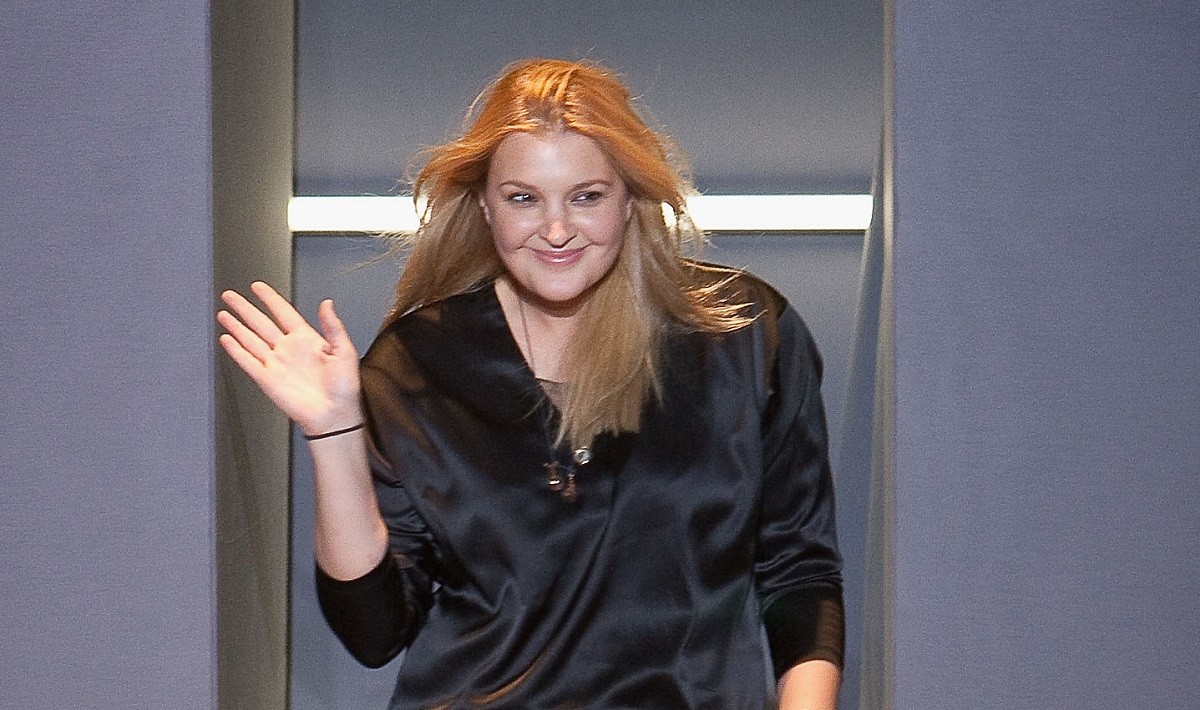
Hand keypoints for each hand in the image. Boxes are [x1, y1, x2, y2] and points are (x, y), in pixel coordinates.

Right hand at [217, 281, 361, 435]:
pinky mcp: (267, 380)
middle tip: (230, 296)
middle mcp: (288, 349)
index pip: (284, 313)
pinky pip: (248, 361)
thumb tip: (327, 304)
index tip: (258, 287)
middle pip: (261, 323)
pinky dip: (236, 350)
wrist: (334, 415)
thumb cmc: (343, 388)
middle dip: (245, 308)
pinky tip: (227, 339)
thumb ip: (333, 326)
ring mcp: (276, 364)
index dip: (270, 299)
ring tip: (224, 313)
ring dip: (236, 326)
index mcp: (307, 340)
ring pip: (251, 339)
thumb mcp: (344, 351)